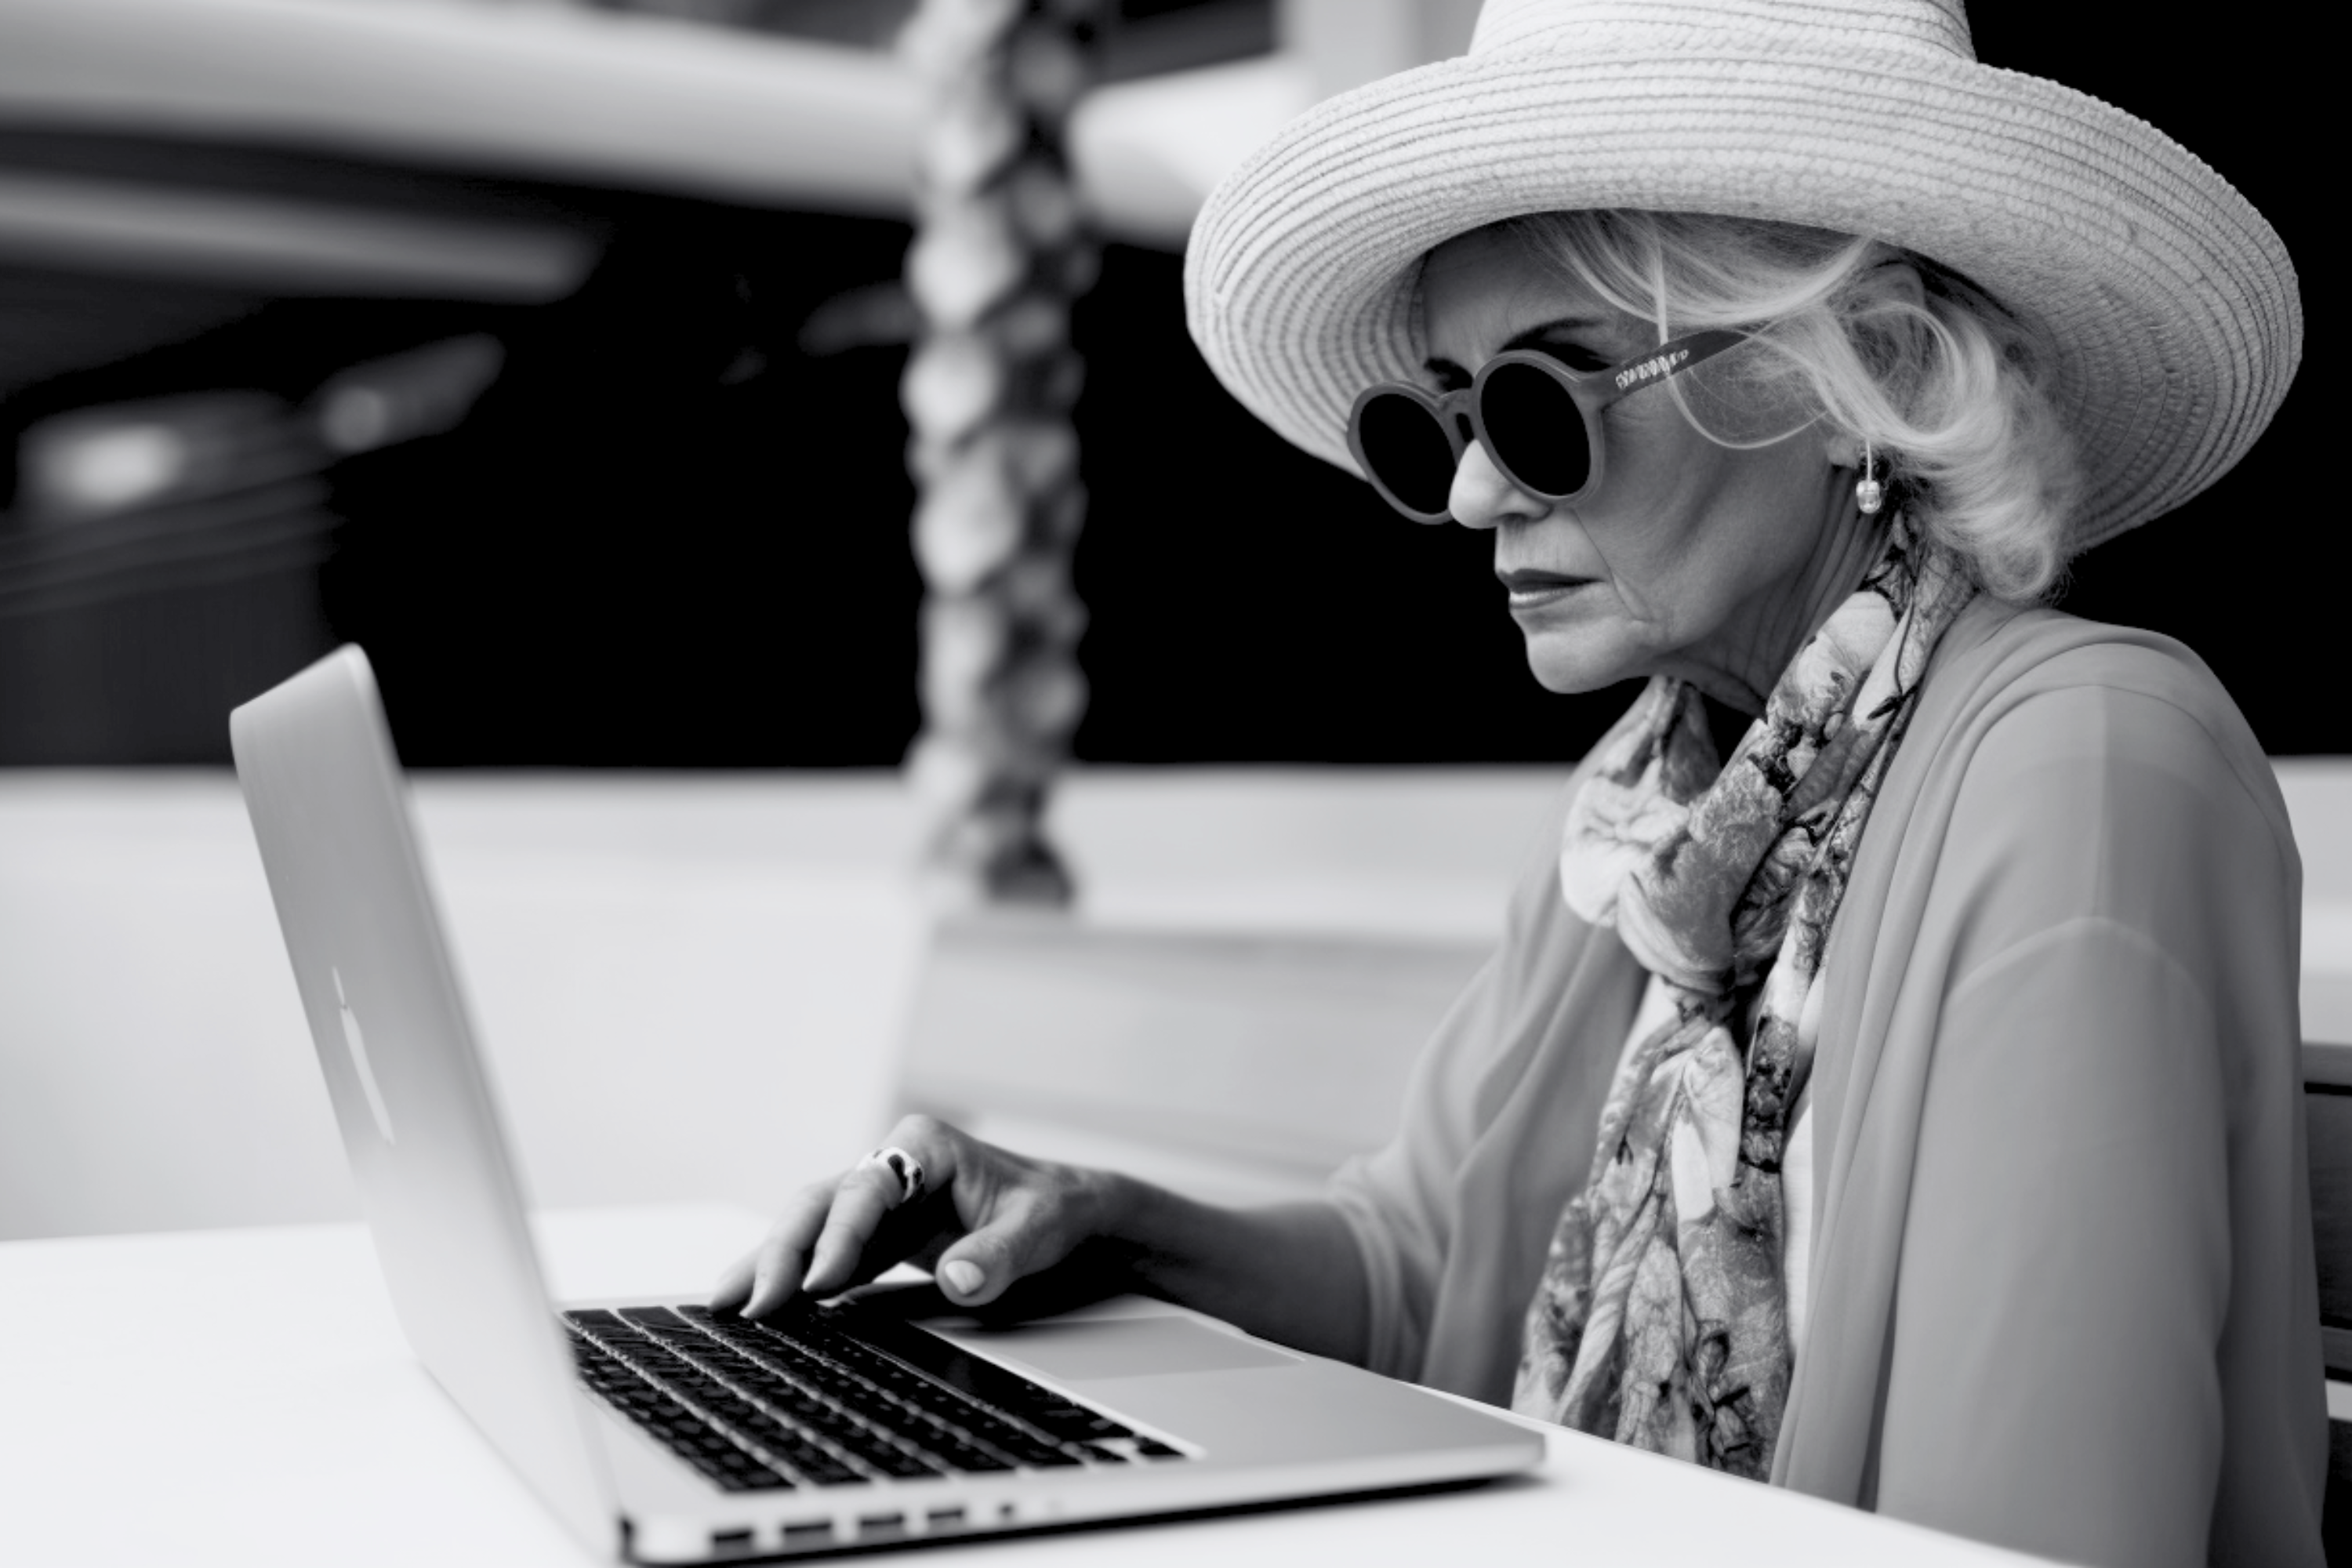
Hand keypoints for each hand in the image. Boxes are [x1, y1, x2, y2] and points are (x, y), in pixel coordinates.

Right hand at [709, 1115, 1120, 1318]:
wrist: (1065, 1209)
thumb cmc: (1051, 1206)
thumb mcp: (1039, 1228)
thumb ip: (999, 1253)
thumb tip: (959, 1279)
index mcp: (924, 1146)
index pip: (866, 1189)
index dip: (838, 1236)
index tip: (818, 1283)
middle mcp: (890, 1165)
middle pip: (820, 1203)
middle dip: (783, 1252)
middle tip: (756, 1304)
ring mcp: (877, 1202)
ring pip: (810, 1228)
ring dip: (770, 1264)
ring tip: (725, 1304)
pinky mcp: (874, 1236)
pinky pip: (825, 1254)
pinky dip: (791, 1278)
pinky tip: (757, 1303)